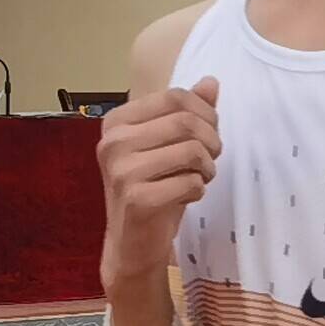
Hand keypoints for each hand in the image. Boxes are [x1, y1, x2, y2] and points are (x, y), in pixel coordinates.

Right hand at [96, 76, 221, 289]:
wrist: (132, 243)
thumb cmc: (152, 188)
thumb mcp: (168, 145)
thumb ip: (187, 112)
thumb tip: (211, 82)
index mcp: (116, 121)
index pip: (175, 96)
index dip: (205, 113)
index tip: (210, 133)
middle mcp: (113, 142)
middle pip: (186, 121)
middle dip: (211, 141)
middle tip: (209, 159)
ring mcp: (121, 171)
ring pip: (192, 151)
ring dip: (207, 167)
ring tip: (199, 177)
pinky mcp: (136, 200)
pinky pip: (191, 183)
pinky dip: (198, 190)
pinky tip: (186, 196)